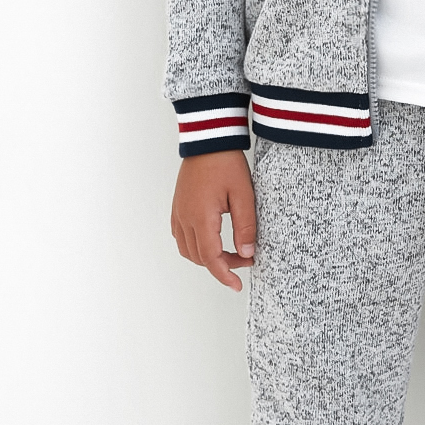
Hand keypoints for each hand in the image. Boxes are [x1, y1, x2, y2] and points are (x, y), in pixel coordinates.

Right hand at [170, 150, 256, 291]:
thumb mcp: (244, 195)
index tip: (237, 285)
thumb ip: (246, 226)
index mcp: (201, 217)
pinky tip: (212, 240)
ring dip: (207, 257)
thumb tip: (247, 253)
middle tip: (245, 259)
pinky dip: (195, 245)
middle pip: (199, 257)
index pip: (211, 258)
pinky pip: (181, 236)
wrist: (208, 140)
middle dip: (222, 265)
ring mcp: (178, 212)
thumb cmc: (226, 163)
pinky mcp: (178, 206)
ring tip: (231, 252)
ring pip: (187, 249)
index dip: (224, 275)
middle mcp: (185, 218)